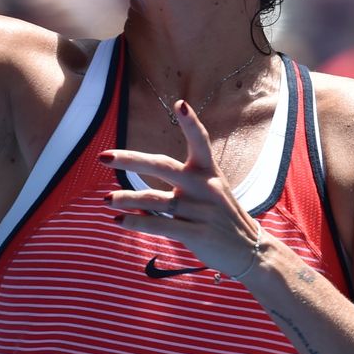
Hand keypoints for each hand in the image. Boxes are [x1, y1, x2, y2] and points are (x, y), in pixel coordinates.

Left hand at [101, 98, 265, 278]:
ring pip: (153, 200)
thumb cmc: (224, 216)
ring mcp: (198, 210)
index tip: (180, 104)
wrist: (250, 250)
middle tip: (104, 156)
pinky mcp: (194, 233)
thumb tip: (150, 168)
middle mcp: (203, 186)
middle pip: (162, 166)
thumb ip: (187, 177)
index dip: (191, 123)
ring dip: (126, 199)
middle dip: (131, 160)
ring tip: (107, 200)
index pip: (200, 142)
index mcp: (208, 171)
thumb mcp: (213, 188)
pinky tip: (118, 221)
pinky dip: (136, 222)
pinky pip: (158, 226)